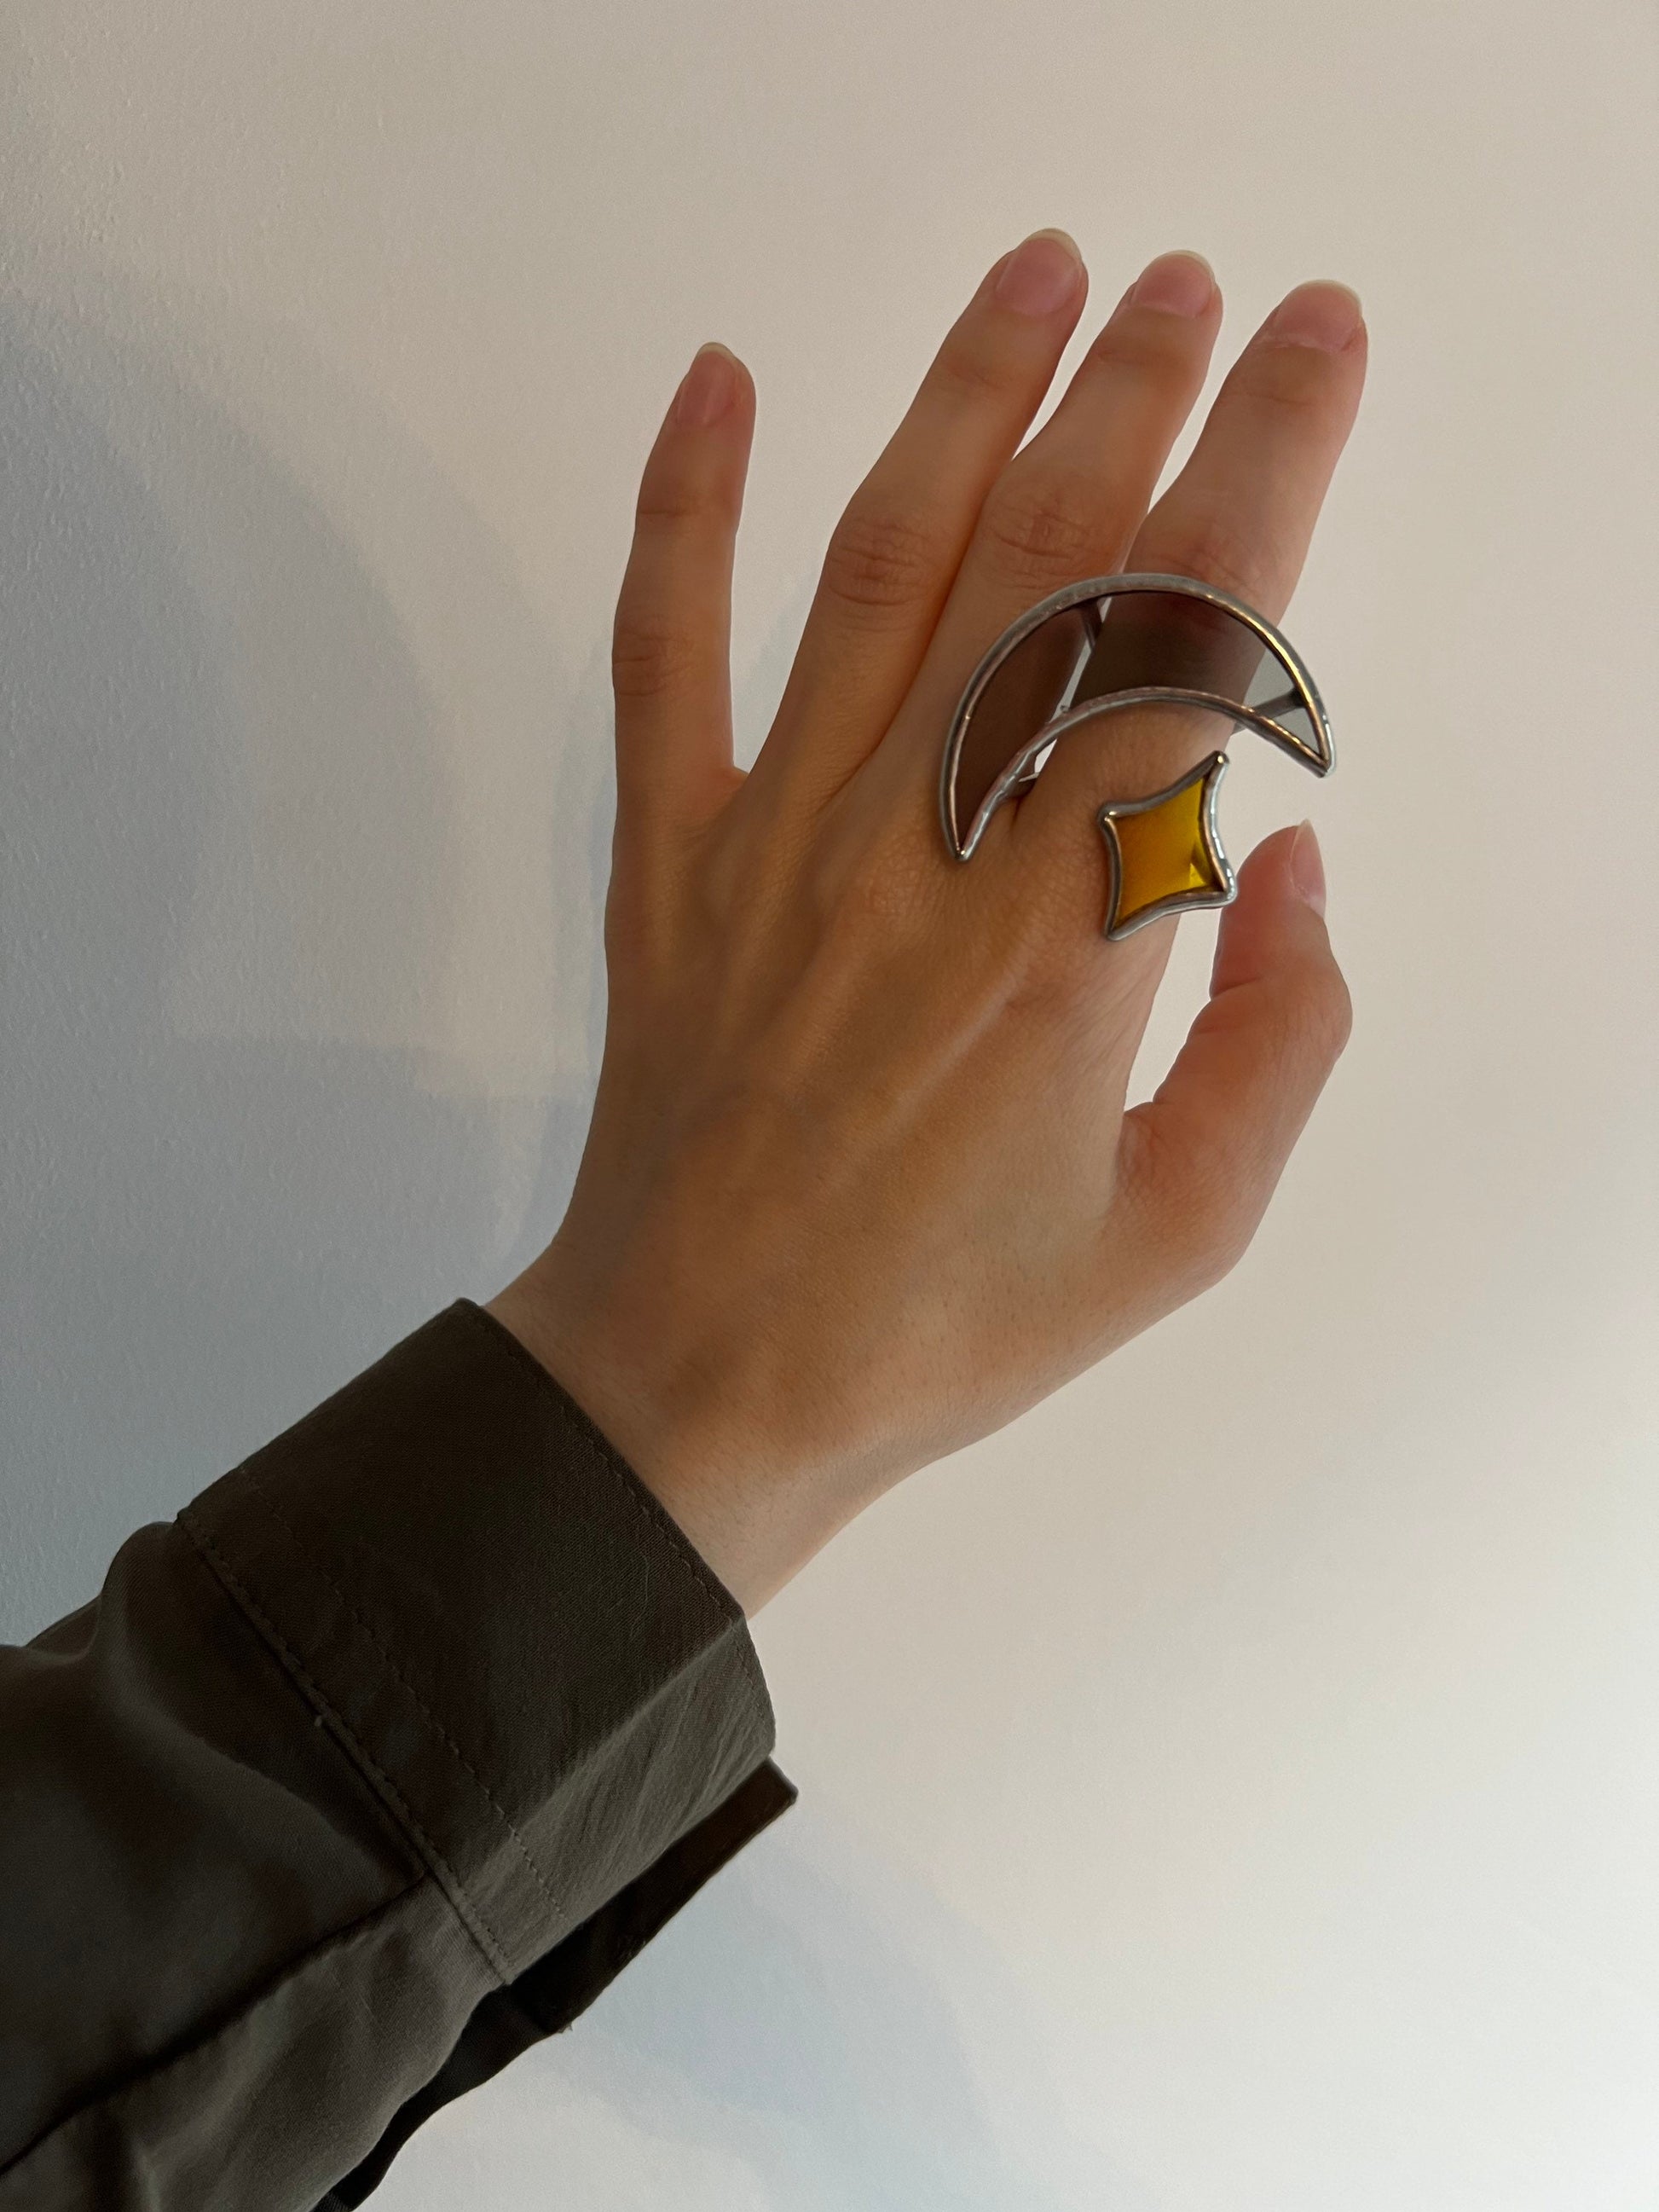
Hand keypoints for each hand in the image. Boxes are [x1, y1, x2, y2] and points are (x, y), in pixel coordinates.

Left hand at [489, 232, 1364, 1613]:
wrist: (706, 1380)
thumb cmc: (947, 1319)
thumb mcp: (1184, 1234)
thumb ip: (1281, 1045)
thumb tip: (1296, 870)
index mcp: (1074, 941)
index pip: (1189, 646)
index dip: (1265, 470)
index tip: (1312, 350)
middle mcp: (931, 852)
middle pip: (1046, 565)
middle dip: (1136, 395)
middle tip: (1193, 285)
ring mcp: (784, 842)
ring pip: (879, 569)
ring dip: (964, 401)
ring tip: (1035, 271)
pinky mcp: (673, 861)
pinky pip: (664, 657)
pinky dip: (681, 514)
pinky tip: (716, 383)